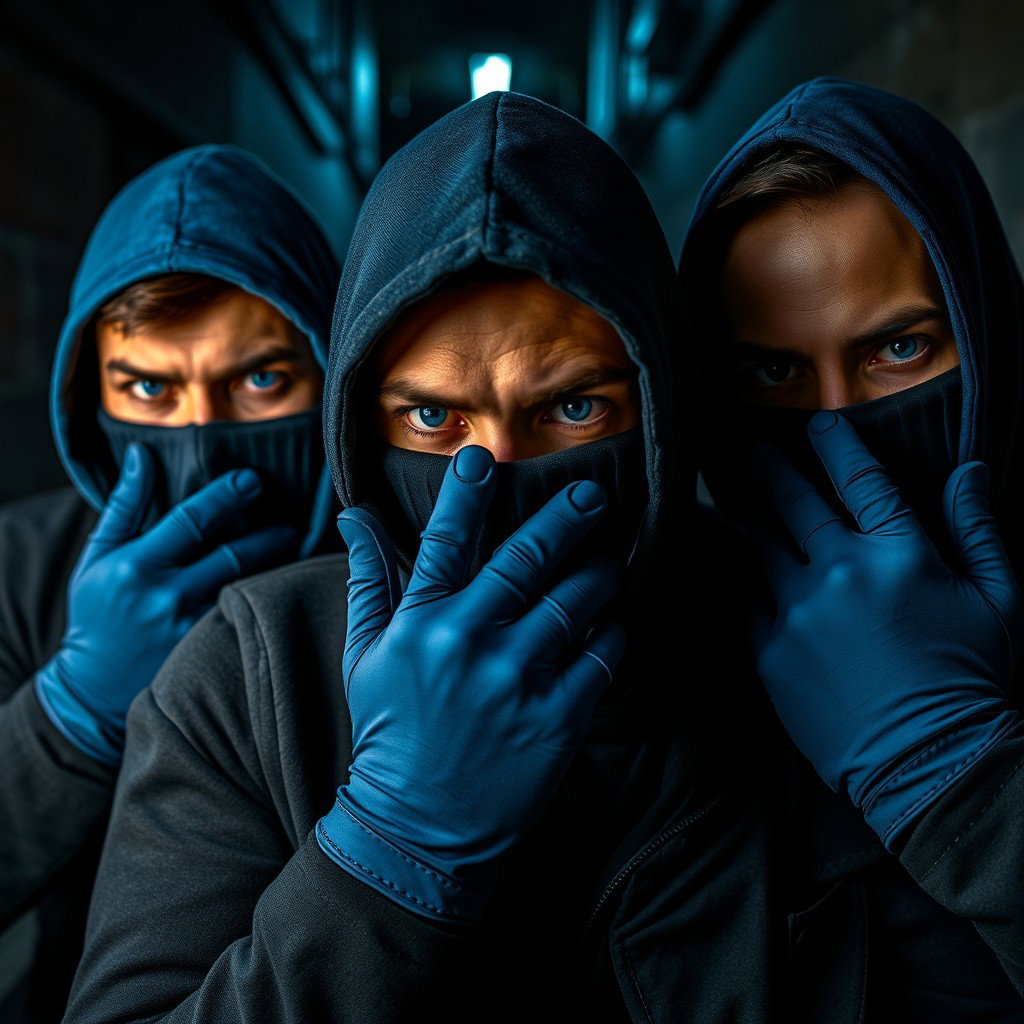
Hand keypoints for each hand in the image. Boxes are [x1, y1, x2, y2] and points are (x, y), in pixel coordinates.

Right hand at [35, 443, 296, 764]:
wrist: (93, 689)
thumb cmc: (99, 613)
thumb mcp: (99, 556)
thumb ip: (124, 504)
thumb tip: (141, 453)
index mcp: (136, 566)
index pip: (191, 520)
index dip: (226, 496)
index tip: (253, 478)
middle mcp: (167, 597)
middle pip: (233, 555)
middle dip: (269, 532)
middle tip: (292, 517)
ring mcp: (192, 629)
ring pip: (248, 587)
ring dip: (278, 564)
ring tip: (297, 544)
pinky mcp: (209, 653)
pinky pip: (247, 616)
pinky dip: (268, 597)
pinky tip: (288, 583)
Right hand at [316, 445, 625, 921]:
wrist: (419, 828)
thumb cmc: (391, 733)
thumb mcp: (366, 655)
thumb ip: (370, 580)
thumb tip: (354, 515)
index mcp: (419, 624)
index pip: (444, 540)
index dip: (466, 494)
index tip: (487, 457)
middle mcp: (468, 643)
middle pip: (526, 558)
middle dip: (566, 518)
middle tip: (593, 496)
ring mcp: (517, 680)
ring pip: (574, 600)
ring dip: (598, 573)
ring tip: (609, 563)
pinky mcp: (558, 717)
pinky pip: (601, 655)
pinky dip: (612, 632)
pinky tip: (610, 624)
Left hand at [751, 411, 1020, 847]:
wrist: (928, 764)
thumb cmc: (971, 680)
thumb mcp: (999, 602)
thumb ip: (978, 529)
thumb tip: (968, 469)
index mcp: (899, 554)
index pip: (860, 479)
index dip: (834, 444)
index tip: (815, 423)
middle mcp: (839, 572)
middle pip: (791, 502)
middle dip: (769, 467)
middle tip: (750, 449)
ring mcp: (797, 611)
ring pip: (757, 545)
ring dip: (744, 518)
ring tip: (728, 501)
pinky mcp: (769, 650)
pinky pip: (744, 599)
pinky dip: (738, 577)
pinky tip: (727, 564)